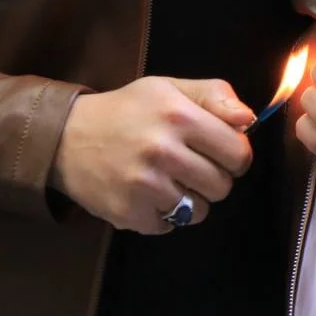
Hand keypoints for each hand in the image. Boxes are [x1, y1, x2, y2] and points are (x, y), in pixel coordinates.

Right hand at [49, 77, 254, 233]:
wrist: (66, 137)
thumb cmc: (125, 111)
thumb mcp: (168, 88)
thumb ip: (214, 95)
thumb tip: (249, 119)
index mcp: (178, 115)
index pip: (238, 153)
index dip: (233, 156)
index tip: (217, 153)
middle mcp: (163, 150)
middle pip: (222, 186)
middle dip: (211, 178)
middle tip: (186, 166)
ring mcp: (145, 185)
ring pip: (200, 211)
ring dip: (189, 200)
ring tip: (164, 180)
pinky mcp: (130, 212)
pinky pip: (170, 226)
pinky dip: (162, 215)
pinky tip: (144, 193)